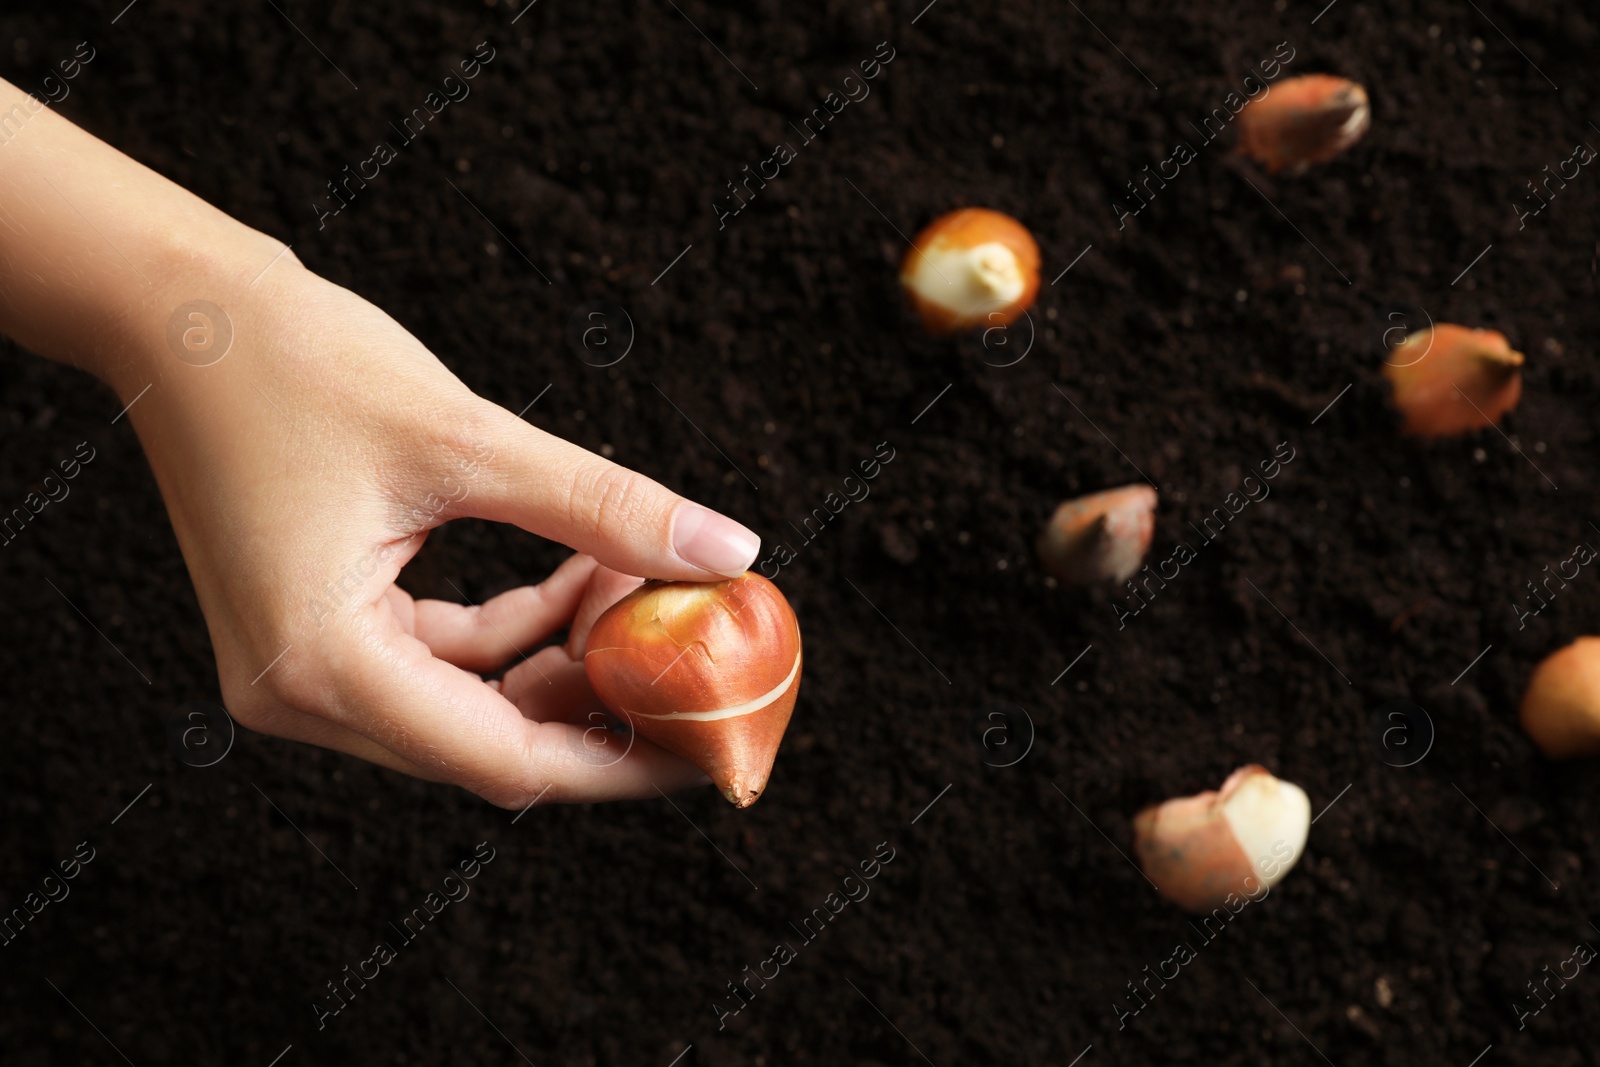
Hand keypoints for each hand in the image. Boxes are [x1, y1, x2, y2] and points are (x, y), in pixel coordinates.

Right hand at [119, 257, 759, 806]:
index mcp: (322, 667)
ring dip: (564, 651)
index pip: (505, 761)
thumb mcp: (468, 438)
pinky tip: (582, 566)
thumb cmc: (293, 361)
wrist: (177, 313)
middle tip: (691, 643)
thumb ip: (603, 506)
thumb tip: (728, 551)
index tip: (710, 742)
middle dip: (601, 693)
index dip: (621, 760)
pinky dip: (518, 624)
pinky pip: (443, 657)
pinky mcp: (317, 633)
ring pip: (474, 700)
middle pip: (492, 742)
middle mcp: (301, 694)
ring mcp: (304, 669)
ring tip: (639, 577)